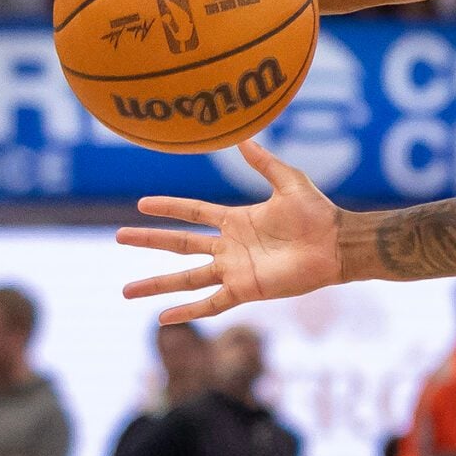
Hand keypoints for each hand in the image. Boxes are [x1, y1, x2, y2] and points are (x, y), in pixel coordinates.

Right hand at [119, 142, 343, 323]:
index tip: (140, 205)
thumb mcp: (288, 181)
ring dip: (156, 285)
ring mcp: (235, 270)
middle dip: (148, 241)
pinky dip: (188, 312)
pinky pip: (211, 303)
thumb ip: (264, 162)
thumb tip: (243, 136)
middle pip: (179, 244)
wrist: (337, 245)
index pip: (192, 213)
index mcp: (236, 220)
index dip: (168, 208)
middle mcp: (230, 247)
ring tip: (125, 292)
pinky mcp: (246, 290)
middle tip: (118, 237)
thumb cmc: (318, 214)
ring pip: (186, 278)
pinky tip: (163, 318)